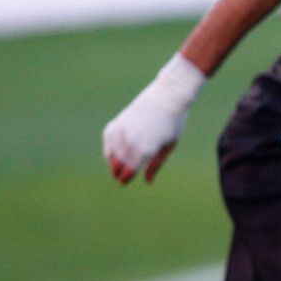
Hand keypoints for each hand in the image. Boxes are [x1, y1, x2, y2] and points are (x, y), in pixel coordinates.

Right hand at [103, 55, 204, 183]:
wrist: (166, 98)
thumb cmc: (172, 124)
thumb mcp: (168, 146)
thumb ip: (156, 165)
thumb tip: (147, 182)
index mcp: (146, 150)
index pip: (130, 171)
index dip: (125, 178)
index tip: (124, 182)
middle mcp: (131, 142)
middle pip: (118, 164)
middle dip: (117, 173)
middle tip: (119, 178)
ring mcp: (122, 132)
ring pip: (110, 154)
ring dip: (112, 162)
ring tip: (116, 168)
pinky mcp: (116, 123)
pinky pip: (108, 141)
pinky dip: (109, 149)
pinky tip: (113, 154)